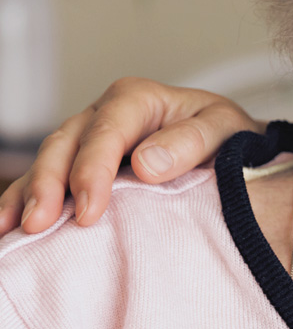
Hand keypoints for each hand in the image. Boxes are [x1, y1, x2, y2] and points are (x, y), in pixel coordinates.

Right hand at [0, 78, 263, 234]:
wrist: (234, 148)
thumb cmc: (229, 137)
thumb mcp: (225, 129)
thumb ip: (192, 141)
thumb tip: (146, 163)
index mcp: (137, 99)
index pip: (106, 132)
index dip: (92, 171)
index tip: (90, 211)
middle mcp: (104, 115)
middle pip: (66, 145)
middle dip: (50, 185)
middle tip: (41, 224)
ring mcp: (87, 139)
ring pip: (47, 162)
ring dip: (28, 195)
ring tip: (15, 229)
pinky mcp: (80, 164)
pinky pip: (46, 180)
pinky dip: (23, 200)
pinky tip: (8, 226)